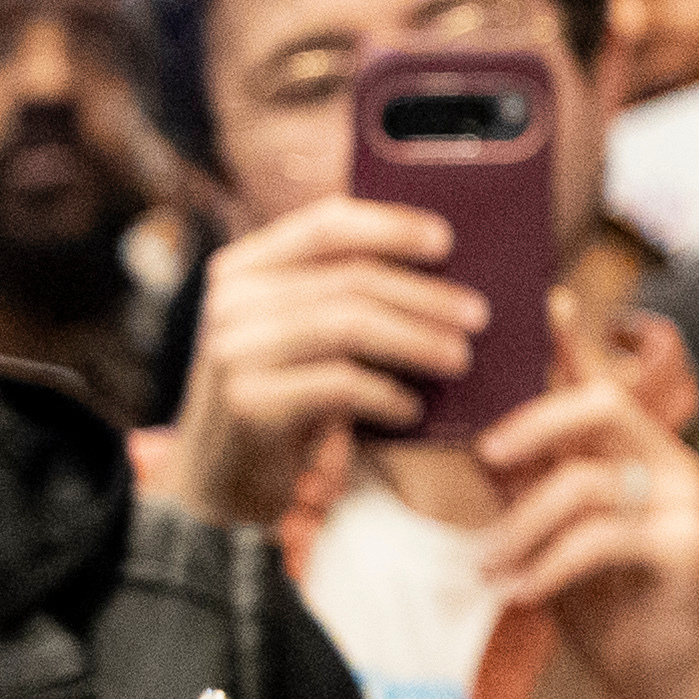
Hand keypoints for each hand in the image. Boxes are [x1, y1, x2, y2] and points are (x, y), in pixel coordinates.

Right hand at [166, 195, 481, 524]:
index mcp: (244, 266)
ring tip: (459, 358)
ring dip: (417, 341)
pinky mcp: (248, 403)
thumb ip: (340, 290)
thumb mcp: (299, 330)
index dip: (390, 227)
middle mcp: (231, 300)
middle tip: (478, 316)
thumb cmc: (283, 389)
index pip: (324, 224)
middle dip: (424, 296)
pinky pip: (339, 385)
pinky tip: (412, 408)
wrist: (220, 473)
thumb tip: (442, 260)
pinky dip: (387, 394)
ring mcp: (234, 350)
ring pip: (348, 325)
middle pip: (349, 279)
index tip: (446, 241)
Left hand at [476, 302, 698, 698]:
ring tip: (489, 566)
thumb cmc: (604, 600)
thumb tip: (471, 430)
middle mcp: (668, 460)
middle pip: (601, 404)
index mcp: (635, 448)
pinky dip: (550, 564)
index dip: (569, 338)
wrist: (662, 679)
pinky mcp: (685, 549)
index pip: (598, 378)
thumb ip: (524, 479)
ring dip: (522, 525)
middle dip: (534, 422)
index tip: (538, 297)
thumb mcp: (548, 531)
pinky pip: (603, 537)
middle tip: (486, 455)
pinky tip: (520, 592)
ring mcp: (682, 503)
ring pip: (588, 480)